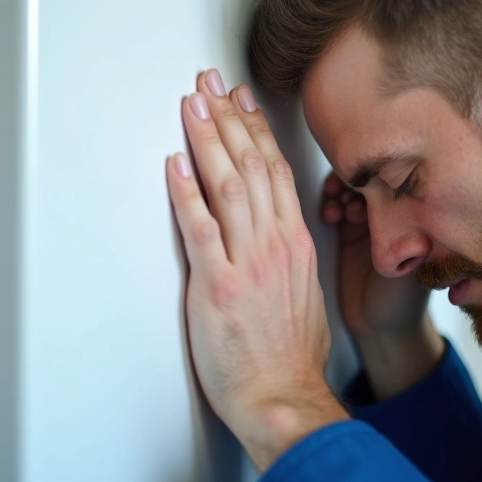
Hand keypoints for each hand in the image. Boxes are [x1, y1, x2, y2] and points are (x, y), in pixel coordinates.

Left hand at [166, 69, 347, 470]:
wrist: (284, 397)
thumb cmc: (292, 357)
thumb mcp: (305, 296)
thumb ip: (289, 261)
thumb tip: (275, 241)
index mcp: (297, 244)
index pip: (277, 172)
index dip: (257, 132)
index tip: (243, 102)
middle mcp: (277, 244)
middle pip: (253, 166)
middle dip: (230, 119)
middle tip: (210, 85)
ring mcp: (249, 262)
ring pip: (229, 185)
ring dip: (208, 139)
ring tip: (192, 105)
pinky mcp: (218, 284)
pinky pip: (200, 227)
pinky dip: (186, 191)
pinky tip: (176, 163)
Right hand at [322, 173, 443, 399]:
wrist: (380, 329)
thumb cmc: (403, 302)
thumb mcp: (411, 266)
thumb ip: (408, 238)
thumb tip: (411, 201)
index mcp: (410, 218)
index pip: (394, 182)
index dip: (378, 176)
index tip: (366, 179)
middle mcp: (390, 216)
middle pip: (370, 180)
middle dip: (356, 180)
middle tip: (349, 192)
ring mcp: (367, 224)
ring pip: (350, 190)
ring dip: (340, 190)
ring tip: (338, 206)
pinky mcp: (346, 233)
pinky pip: (334, 206)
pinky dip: (330, 203)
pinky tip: (330, 214)